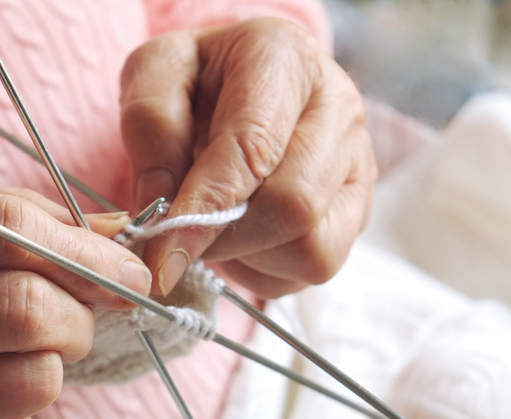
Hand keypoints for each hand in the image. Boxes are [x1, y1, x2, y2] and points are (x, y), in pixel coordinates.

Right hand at [0, 188, 149, 418]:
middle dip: (79, 316)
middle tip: (76, 320)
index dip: (85, 249)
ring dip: (49, 370)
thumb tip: (115, 236)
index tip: (128, 266)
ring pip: (30, 384)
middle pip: (25, 311)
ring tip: (15, 359)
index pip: (2, 226)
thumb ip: (1, 225)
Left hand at [120, 17, 376, 297]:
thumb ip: (151, 130)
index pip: (253, 150)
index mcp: (285, 59)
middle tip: (176, 236)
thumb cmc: (194, 80)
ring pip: (311, 246)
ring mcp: (358, 163)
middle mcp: (339, 108)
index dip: (204, 212)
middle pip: (293, 206)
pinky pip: (314, 266)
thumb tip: (161, 211)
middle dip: (222, 237)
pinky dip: (266, 267)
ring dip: (247, 254)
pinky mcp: (357, 210)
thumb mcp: (154, 75)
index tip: (161, 254)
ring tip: (213, 224)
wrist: (233, 82)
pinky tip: (242, 235)